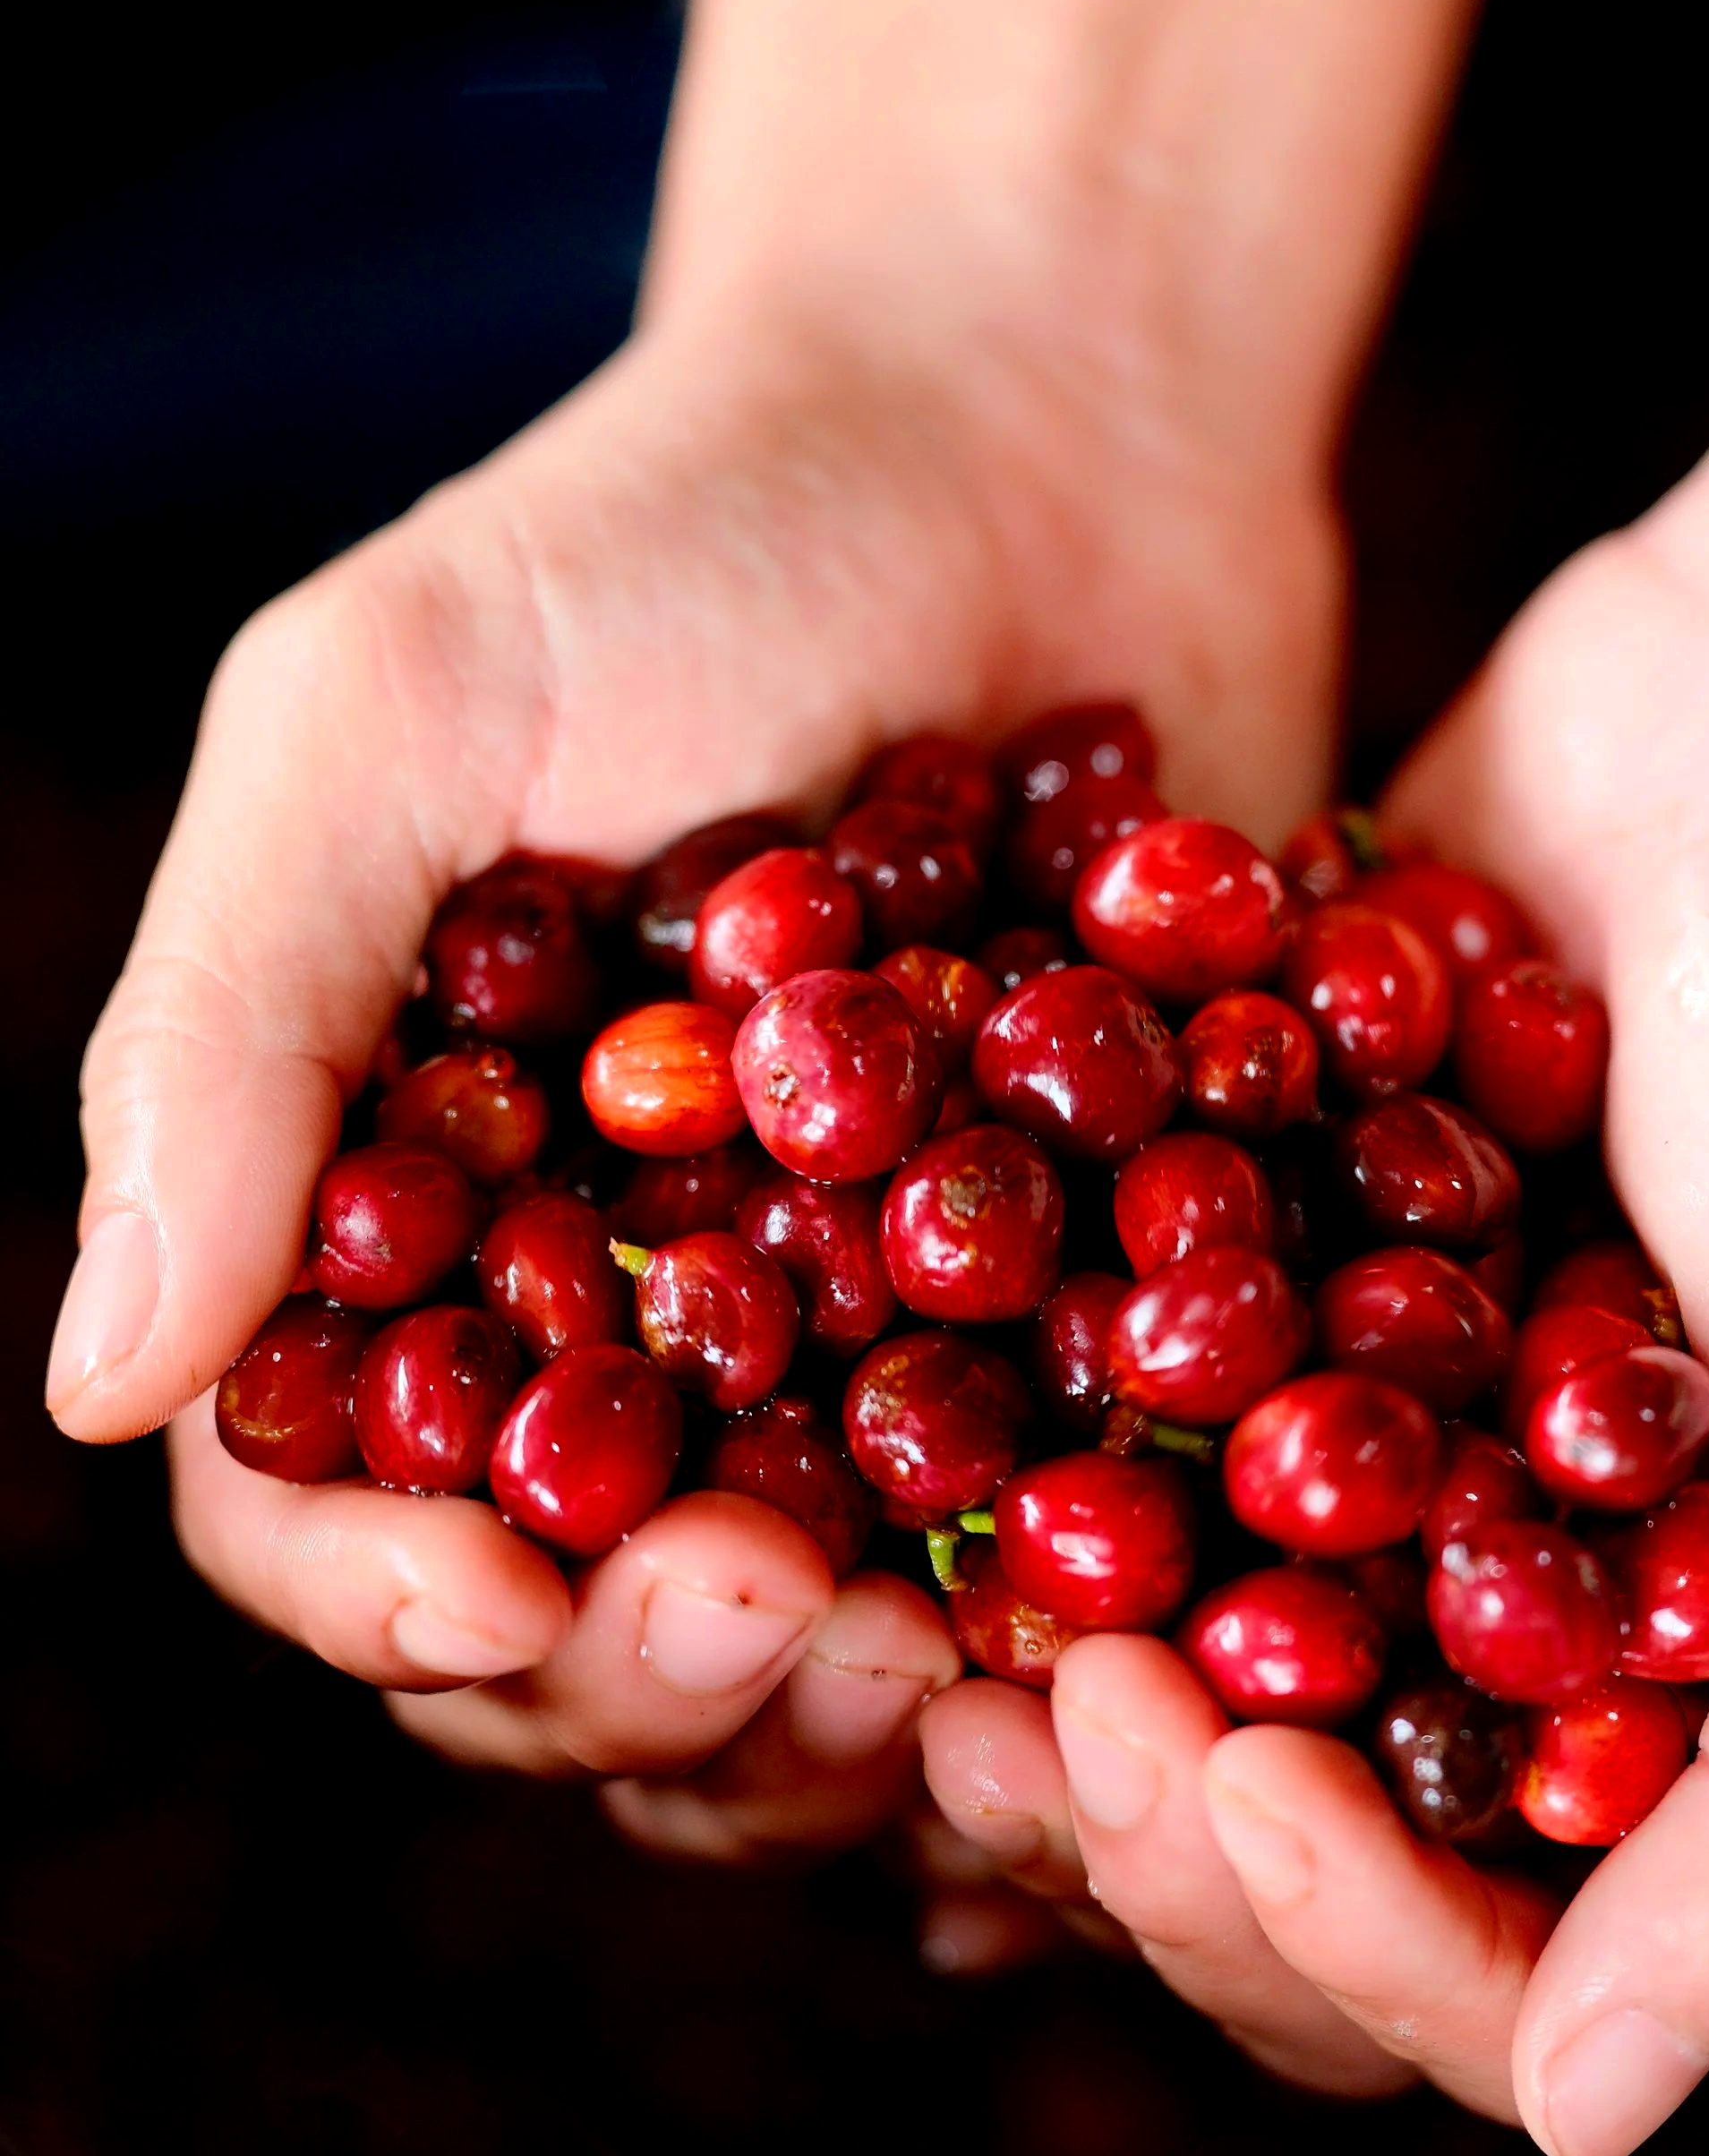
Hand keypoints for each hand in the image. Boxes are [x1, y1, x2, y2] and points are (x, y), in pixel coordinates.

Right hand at [51, 304, 1336, 1832]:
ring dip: (877, 1731)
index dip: (392, 1603)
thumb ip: (230, 1034)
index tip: (514, 1602)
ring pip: (827, 1664)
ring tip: (978, 1688)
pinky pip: (1078, 1567)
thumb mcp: (387, 715)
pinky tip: (1155, 1671)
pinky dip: (1098, 1651)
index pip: (325, 1504)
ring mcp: (859, 1355)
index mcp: (407, 1226)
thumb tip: (90, 1386)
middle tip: (799, 1628)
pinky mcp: (1090, 1333)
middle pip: (580, 1642)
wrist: (1041, 425)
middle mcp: (617, 1330)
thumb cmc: (674, 527)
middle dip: (665, 1691)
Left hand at [923, 0, 1708, 2155]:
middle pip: (1270, 1841)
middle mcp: (1515, 1600)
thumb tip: (1598, 2123)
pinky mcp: (1251, 1253)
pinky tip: (860, 1425)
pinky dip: (985, 1444)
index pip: (1479, 1961)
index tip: (1214, 1787)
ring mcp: (1368, 1427)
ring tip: (917, 1596)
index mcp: (1695, 1707)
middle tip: (1034, 1696)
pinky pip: (1089, 1406)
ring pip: (1140, 1647)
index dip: (1329, 1936)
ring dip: (1021, 1659)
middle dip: (1140, 1812)